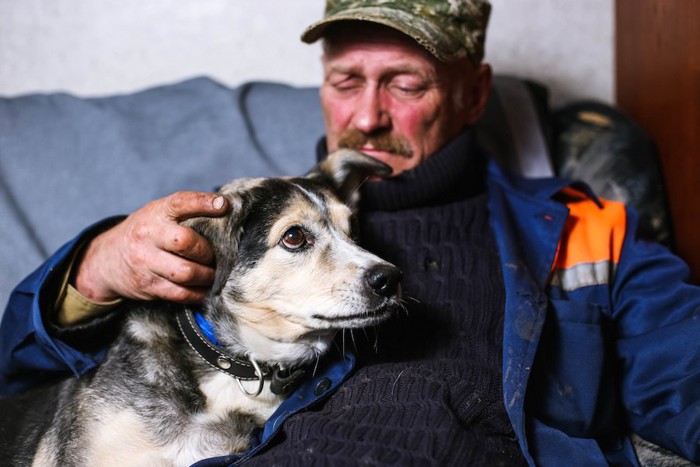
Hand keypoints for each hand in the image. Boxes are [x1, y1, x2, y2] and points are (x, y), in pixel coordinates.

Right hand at [73, 191, 228, 303]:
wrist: (105, 260)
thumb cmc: (145, 233)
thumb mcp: (158, 214)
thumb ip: (186, 212)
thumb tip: (226, 208)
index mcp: (156, 213)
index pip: (180, 203)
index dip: (203, 203)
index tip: (225, 205)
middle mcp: (148, 235)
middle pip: (187, 242)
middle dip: (208, 252)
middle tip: (216, 256)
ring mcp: (146, 262)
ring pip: (186, 272)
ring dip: (207, 276)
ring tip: (213, 274)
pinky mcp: (148, 285)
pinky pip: (180, 293)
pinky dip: (198, 294)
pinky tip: (204, 289)